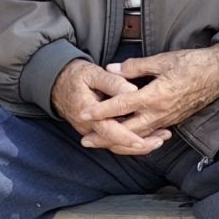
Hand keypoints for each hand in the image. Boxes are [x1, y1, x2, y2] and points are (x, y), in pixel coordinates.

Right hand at [51, 58, 171, 155]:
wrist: (57, 82)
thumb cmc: (76, 75)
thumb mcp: (93, 73)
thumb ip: (112, 82)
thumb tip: (132, 90)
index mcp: (86, 112)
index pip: (108, 130)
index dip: (126, 137)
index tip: (143, 140)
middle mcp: (88, 126)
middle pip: (115, 143)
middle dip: (139, 145)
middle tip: (162, 139)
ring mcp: (92, 131)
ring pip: (116, 145)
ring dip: (138, 145)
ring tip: (160, 139)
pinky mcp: (97, 130)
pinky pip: (115, 140)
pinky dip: (131, 141)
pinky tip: (149, 137)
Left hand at [81, 45, 218, 146]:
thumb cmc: (193, 64)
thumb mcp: (162, 60)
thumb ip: (135, 67)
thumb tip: (112, 69)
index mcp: (154, 96)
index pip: (121, 106)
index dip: (100, 111)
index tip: (84, 114)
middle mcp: (160, 112)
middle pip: (127, 131)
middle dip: (105, 137)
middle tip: (85, 140)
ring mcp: (167, 119)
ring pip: (139, 136)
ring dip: (119, 140)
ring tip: (101, 142)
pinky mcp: (173, 120)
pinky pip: (151, 133)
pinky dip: (136, 137)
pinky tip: (127, 137)